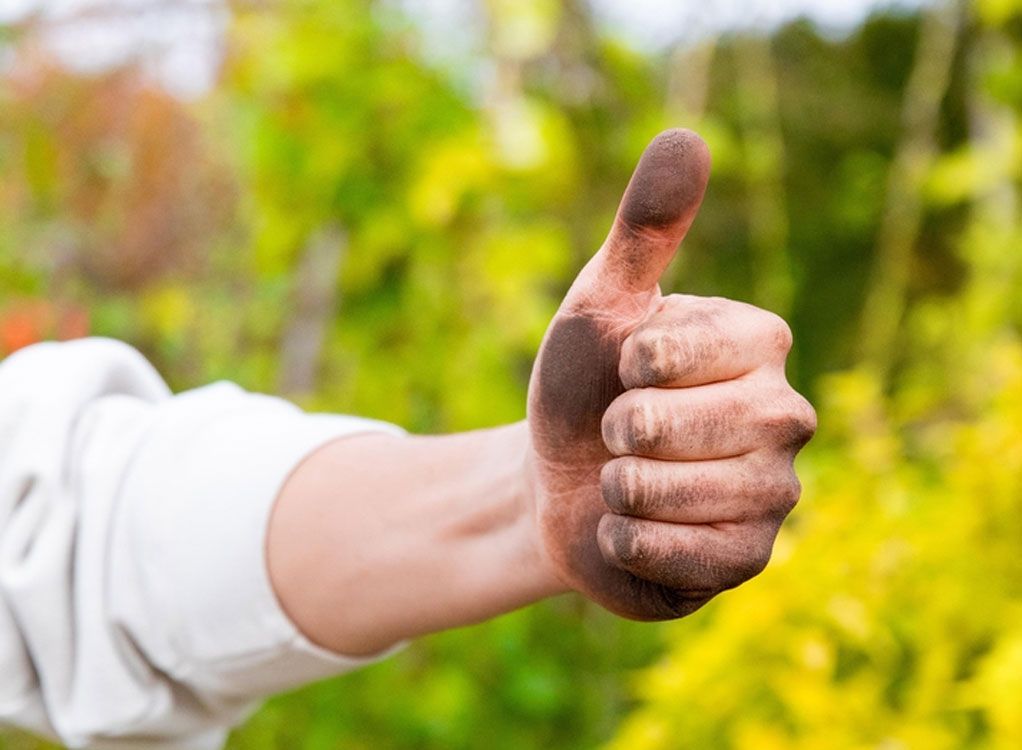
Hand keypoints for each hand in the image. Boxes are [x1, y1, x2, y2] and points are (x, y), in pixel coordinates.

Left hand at [527, 129, 815, 619]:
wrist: (558, 481)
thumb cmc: (583, 386)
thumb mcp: (602, 303)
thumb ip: (644, 230)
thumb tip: (686, 137)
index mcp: (760, 342)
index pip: (670, 351)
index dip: (622, 365)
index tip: (624, 369)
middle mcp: (786, 415)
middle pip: (670, 426)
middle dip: (615, 430)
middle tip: (620, 432)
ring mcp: (774, 493)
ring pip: (670, 494)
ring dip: (617, 488)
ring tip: (624, 480)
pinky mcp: (748, 558)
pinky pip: (679, 558)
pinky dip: (628, 542)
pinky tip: (632, 527)